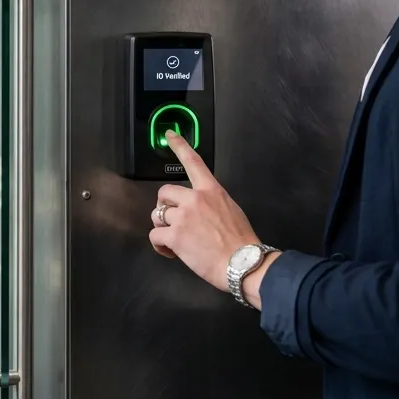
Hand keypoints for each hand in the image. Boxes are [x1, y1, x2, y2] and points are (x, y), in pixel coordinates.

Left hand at [148, 131, 259, 292]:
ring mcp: (183, 216)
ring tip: (176, 242)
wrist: (244, 264)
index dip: (179, 145)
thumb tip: (200, 210)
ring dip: (163, 228)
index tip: (169, 134)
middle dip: (164, 207)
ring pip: (157, 215)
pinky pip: (154, 235)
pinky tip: (171, 252)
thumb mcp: (231, 211)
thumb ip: (212, 203)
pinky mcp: (175, 235)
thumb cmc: (242, 243)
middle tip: (173, 221)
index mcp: (212, 191)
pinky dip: (159, 246)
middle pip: (164, 193)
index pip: (194, 162)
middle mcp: (195, 199)